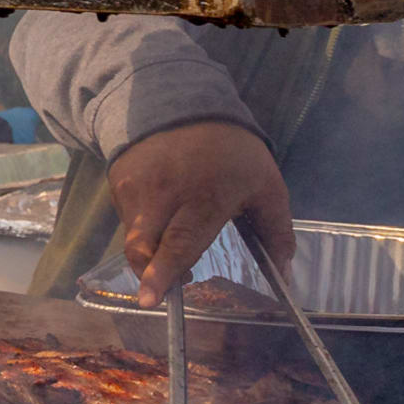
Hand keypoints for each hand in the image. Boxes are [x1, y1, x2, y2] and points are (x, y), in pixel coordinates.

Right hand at [109, 119, 292, 300]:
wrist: (181, 104)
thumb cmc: (231, 152)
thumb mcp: (267, 186)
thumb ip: (276, 231)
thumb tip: (285, 277)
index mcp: (206, 196)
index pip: (180, 241)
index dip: (164, 272)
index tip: (149, 299)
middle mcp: (165, 192)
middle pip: (144, 246)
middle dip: (147, 273)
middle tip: (155, 292)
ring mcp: (136, 186)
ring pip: (134, 236)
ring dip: (149, 251)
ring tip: (171, 244)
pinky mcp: (118, 182)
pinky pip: (127, 218)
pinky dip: (143, 228)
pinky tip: (161, 215)